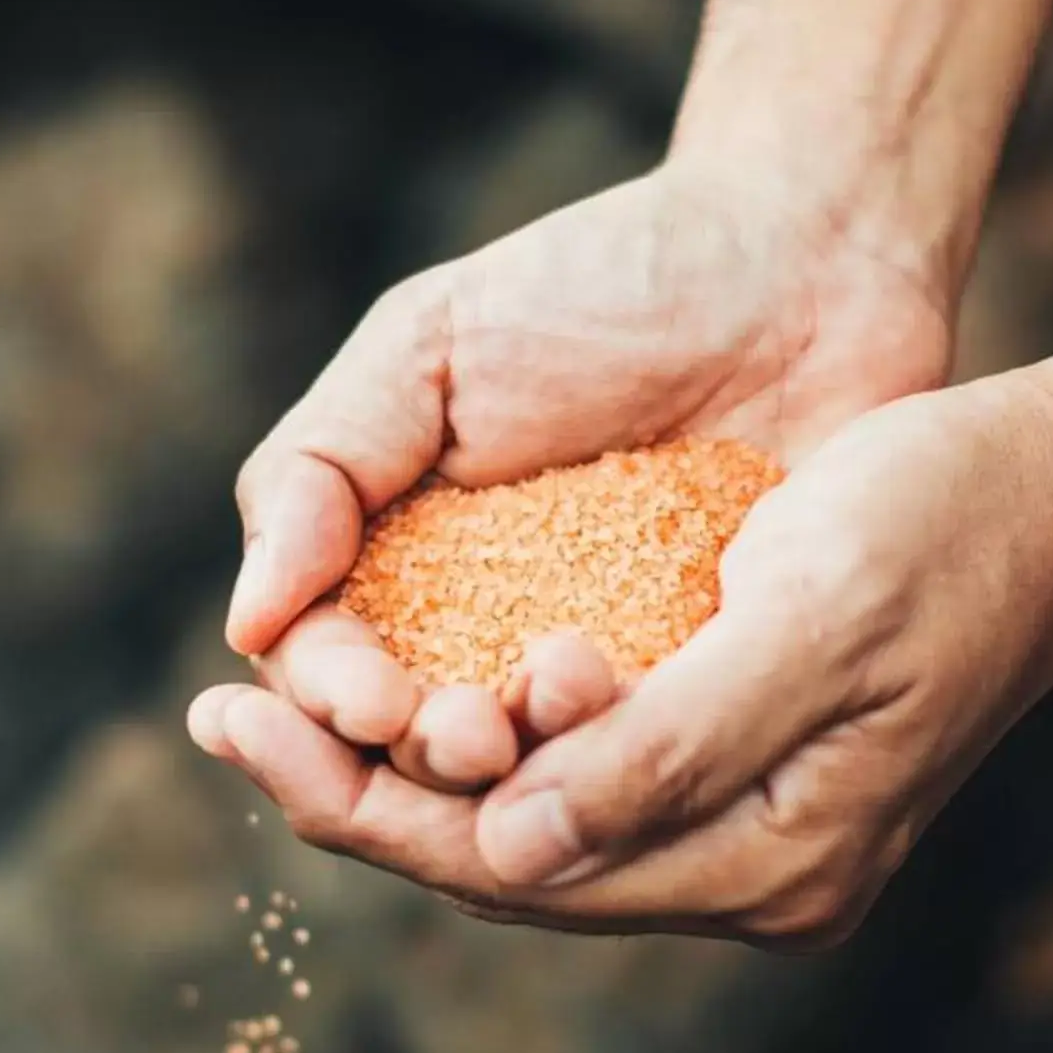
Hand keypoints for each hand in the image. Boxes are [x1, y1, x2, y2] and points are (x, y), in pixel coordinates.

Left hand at [191, 371, 1052, 945]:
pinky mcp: (747, 759)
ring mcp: (753, 827)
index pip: (514, 863)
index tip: (235, 720)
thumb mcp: (807, 619)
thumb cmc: (951, 524)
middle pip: (507, 859)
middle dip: (358, 787)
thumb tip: (504, 849)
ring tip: (281, 700)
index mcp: (769, 861)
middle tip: (218, 712)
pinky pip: (583, 768)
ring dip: (412, 764)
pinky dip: (489, 730)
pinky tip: (411, 680)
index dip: (362, 801)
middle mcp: (752, 872)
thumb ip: (662, 750)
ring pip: (534, 818)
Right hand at [217, 163, 958, 787]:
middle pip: (409, 761)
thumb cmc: (603, 283)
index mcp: (392, 570)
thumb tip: (247, 621)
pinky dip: (627, 767)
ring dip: (515, 786)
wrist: (805, 265)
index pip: (320, 679)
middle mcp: (483, 641)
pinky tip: (633, 729)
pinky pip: (653, 764)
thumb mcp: (428, 347)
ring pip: (526, 785)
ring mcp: (595, 676)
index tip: (369, 702)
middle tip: (465, 733)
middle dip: (418, 768)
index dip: (327, 709)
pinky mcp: (703, 695)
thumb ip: (318, 470)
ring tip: (540, 726)